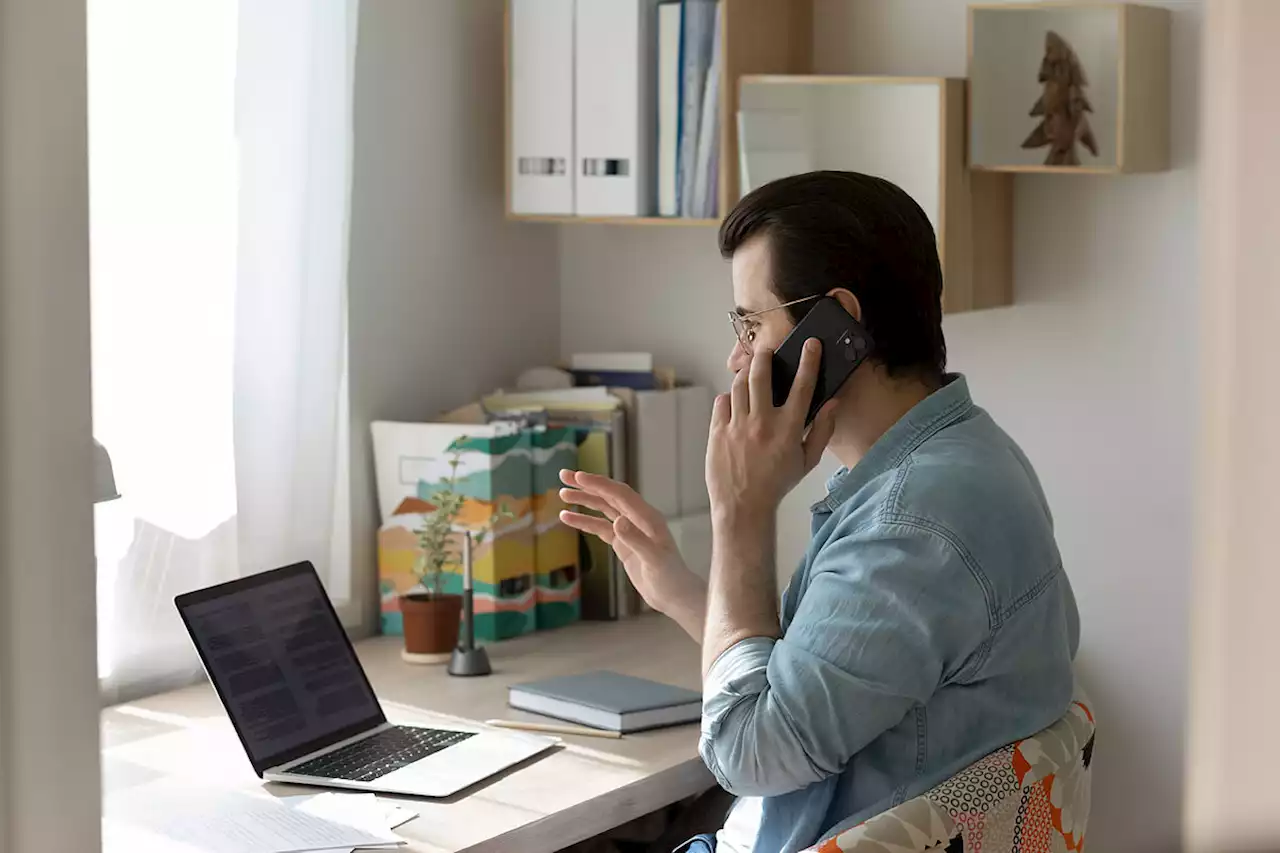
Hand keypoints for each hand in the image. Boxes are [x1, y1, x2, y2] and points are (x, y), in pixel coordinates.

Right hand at [558, 470, 699, 614]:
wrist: (674, 596)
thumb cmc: (670, 578)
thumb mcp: (654, 560)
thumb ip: (636, 540)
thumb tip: (617, 521)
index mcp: (648, 517)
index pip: (620, 494)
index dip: (599, 484)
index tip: (578, 477)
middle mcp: (638, 519)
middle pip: (609, 496)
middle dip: (587, 485)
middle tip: (564, 475)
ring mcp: (629, 530)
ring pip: (603, 509)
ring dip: (584, 500)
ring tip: (562, 494)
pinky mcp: (622, 543)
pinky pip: (600, 527)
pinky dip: (584, 521)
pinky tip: (567, 518)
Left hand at [706, 339, 836, 526]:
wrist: (743, 506)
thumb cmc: (777, 484)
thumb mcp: (807, 461)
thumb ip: (823, 431)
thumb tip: (833, 404)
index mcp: (788, 428)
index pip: (802, 385)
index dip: (809, 361)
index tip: (811, 344)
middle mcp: (762, 422)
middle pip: (761, 374)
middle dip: (764, 356)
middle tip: (766, 351)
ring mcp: (737, 425)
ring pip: (739, 385)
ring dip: (746, 375)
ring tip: (750, 374)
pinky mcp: (717, 431)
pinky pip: (721, 402)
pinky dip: (729, 398)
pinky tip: (734, 403)